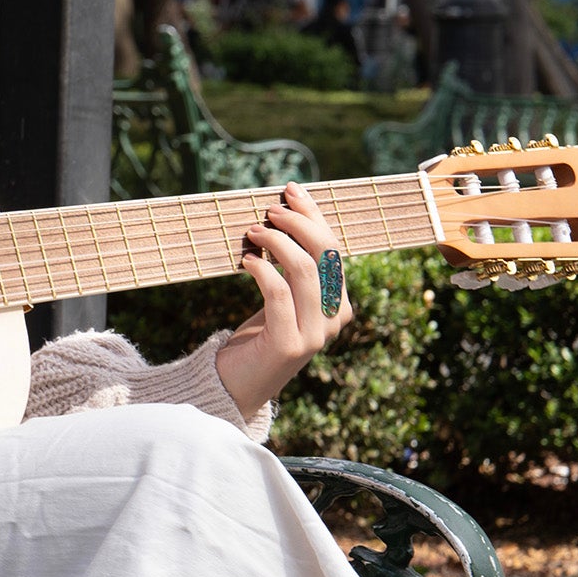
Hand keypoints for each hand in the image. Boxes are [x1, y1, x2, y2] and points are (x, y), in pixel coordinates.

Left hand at [217, 183, 354, 417]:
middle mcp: (336, 318)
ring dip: (276, 242)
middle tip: (268, 211)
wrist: (237, 385)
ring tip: (252, 232)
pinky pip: (278, 294)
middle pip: (326, 254)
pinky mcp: (288, 344)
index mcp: (340, 303)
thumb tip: (285, 210)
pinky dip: (262, 271)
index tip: (290, 191)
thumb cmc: (258, 336)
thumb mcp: (283, 297)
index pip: (335, 249)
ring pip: (304, 270)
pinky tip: (245, 261)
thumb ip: (293, 266)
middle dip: (298, 223)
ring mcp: (316, 334)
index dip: (314, 215)